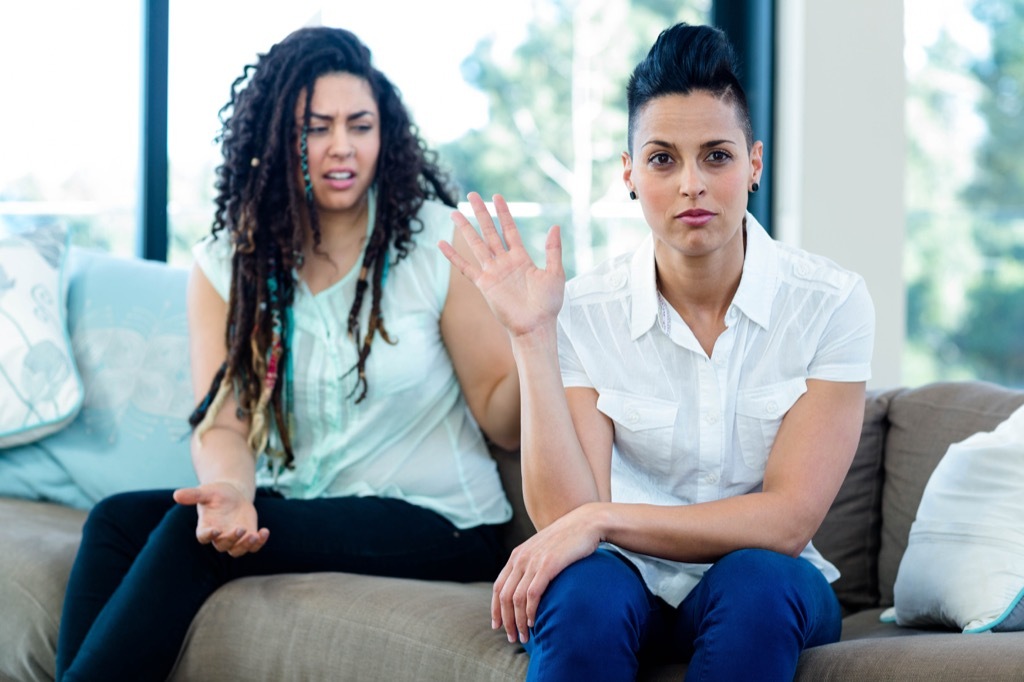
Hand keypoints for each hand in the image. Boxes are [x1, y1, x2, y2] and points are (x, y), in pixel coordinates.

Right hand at [173, 482, 269, 556]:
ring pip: (238, 550)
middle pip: (223, 546)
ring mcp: (234, 538)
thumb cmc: (216, 493)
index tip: (215, 530)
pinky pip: (253, 546)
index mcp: (206, 526)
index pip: (203, 537)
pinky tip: (264, 531)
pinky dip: (260, 542)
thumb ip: (193, 495)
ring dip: (246, 545)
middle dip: (232, 539)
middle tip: (240, 529)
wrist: (233, 494)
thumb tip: (176, 495)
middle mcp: (219, 536)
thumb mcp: (206, 491)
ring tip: (255, 535)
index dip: (208, 536)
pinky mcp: (247, 536)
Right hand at [439, 192, 564, 336]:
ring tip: (455, 212)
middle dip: (481, 213)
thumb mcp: (555, 274)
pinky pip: (466, 267)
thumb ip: (553, 250)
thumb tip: (555, 226)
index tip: (496, 196)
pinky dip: (453, 256)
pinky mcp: (484, 285)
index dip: (503, 213)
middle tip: (472, 195)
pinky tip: (442, 244)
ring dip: (466, 229)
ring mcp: (493, 273)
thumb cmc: (548, 305)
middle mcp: (504, 262)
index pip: (509, 229)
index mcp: (521, 258)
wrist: (536, 326)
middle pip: (489, 232)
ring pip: (476, 245)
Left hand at [491, 504, 602, 643]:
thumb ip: (534, 565)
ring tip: (525, 636)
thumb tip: (530, 585)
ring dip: (518, 621)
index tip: (497, 626)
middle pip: (504, 596)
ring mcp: (533, 561)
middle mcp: (521, 558)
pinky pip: (532, 594)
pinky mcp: (548, 565)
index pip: (498, 587)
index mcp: (517, 555)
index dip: (496, 609)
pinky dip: (530, 611)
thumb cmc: (568, 539)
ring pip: (516, 599)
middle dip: (506, 620)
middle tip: (512, 637)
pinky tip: (535, 622)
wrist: (586, 523)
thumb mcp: (544, 550)